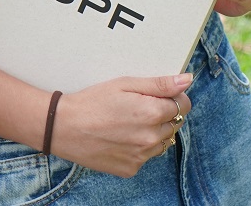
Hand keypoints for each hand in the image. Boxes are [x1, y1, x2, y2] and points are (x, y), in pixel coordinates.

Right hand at [48, 73, 192, 176]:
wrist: (64, 127)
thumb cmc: (93, 101)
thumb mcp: (125, 84)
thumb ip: (159, 84)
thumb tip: (187, 80)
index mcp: (153, 113)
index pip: (182, 105)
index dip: (173, 97)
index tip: (159, 95)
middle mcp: (151, 138)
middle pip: (174, 124)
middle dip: (163, 114)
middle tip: (138, 108)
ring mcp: (141, 156)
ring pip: (162, 142)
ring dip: (153, 132)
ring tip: (128, 123)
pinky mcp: (130, 169)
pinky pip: (145, 157)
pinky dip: (138, 148)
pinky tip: (121, 137)